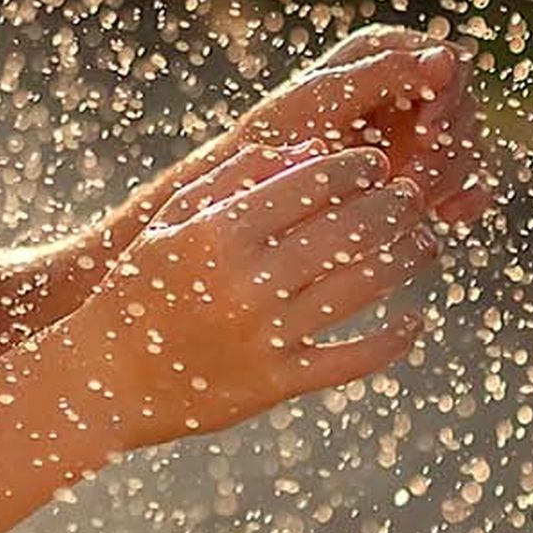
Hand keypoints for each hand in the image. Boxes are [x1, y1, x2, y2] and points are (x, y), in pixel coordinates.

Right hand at [73, 140, 437, 448]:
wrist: (105, 378)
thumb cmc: (138, 288)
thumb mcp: (171, 222)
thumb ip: (232, 179)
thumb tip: (308, 149)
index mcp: (217, 234)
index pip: (308, 186)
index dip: (353, 168)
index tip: (376, 161)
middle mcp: (246, 283)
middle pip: (346, 231)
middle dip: (392, 207)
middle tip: (413, 195)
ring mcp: (265, 336)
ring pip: (360, 288)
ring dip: (405, 259)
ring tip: (426, 241)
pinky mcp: (278, 384)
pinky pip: (352, 358)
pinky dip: (393, 339)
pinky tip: (415, 318)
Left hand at [224, 25, 496, 231]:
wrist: (255, 189)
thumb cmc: (277, 134)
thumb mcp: (323, 100)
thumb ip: (383, 74)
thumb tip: (446, 58)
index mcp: (384, 53)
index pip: (448, 62)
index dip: (447, 96)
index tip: (428, 133)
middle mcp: (409, 86)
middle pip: (463, 108)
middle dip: (445, 147)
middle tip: (413, 184)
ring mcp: (420, 130)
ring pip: (467, 145)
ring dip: (448, 175)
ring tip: (413, 202)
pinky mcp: (426, 171)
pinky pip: (467, 182)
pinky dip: (465, 198)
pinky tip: (448, 216)